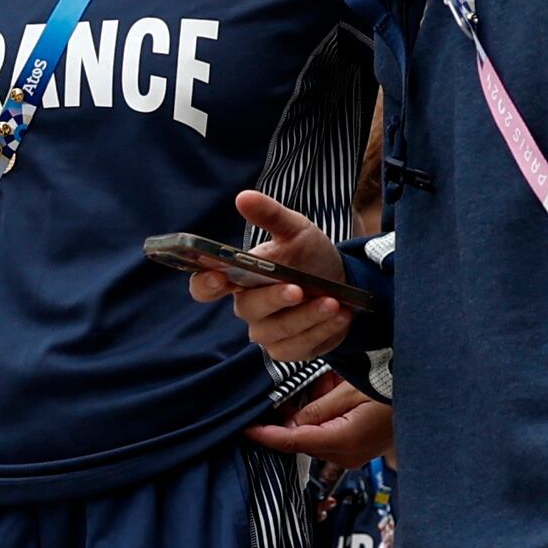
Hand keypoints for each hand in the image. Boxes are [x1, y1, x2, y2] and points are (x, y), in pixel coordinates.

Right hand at [192, 192, 355, 366]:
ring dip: (307, 317)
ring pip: (277, 332)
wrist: (343, 282)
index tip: (218, 276)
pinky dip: (322, 331)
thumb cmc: (309, 255)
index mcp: (238, 278)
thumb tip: (243, 197)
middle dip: (274, 300)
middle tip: (298, 289)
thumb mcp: (296, 230)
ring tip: (334, 302)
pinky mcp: (289, 350)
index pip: (205, 287)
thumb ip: (270, 216)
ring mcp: (267, 332)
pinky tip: (341, 315)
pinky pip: (299, 348)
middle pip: (247, 309)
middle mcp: (248, 307)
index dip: (204, 284)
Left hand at [244, 385, 393, 466]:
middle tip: (279, 394)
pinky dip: (322, 418)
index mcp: (342, 442)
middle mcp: (345, 456)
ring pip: (313, 437)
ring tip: (323, 387)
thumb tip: (290, 423)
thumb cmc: (394, 389)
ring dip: (308, 415)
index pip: (293, 442)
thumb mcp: (352, 391)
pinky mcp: (357, 449)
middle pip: (301, 441)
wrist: (433, 399)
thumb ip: (317, 409)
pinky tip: (331, 393)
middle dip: (288, 419)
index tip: (244, 429)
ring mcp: (352, 456)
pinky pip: (328, 435)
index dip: (266, 436)